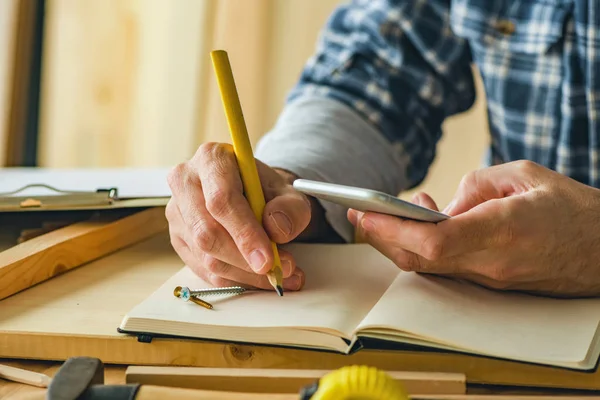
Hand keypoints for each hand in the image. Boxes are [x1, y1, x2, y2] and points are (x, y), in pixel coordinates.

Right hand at [166, 143, 316, 290]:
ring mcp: (178, 213)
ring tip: (279, 275)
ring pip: (206, 257)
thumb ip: (290, 208)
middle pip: (207, 232)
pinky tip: (258, 278)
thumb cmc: (268, 191)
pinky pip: (203, 270)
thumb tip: (277, 230)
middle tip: (278, 270)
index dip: (244, 233)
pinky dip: (235, 280)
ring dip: (245, 274)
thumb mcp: (290, 193)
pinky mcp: (178, 239)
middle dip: (244, 260)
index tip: (267, 259)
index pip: (221, 200)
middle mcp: (186, 182)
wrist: (253, 196)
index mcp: (212, 159)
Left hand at [348, 160, 599, 296]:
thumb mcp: (525, 175)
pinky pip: (446, 268)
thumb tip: (442, 206)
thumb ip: (475, 185)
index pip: (433, 242)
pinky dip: (423, 249)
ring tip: (379, 214)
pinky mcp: (492, 284)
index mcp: (502, 231)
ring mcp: (491, 279)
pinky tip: (420, 224)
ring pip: (429, 267)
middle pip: (420, 259)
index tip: (365, 213)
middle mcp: (492, 263)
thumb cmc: (575, 209)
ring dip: (398, 242)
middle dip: (381, 237)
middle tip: (358, 213)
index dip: (392, 230)